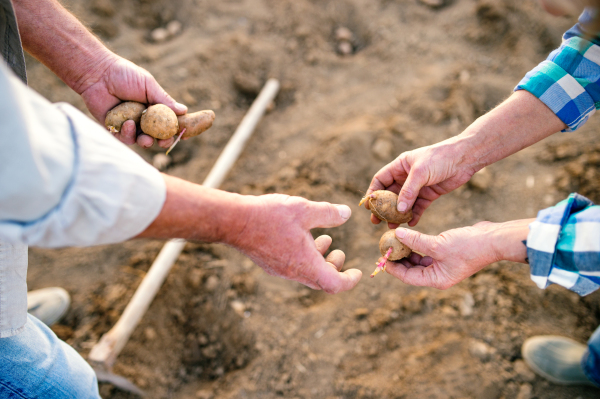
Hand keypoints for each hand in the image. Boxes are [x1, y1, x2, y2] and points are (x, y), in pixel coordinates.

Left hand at [77, 56, 186, 148]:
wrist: (97, 73)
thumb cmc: (124, 75)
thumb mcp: (148, 85)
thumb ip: (164, 100)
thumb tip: (184, 111)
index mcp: (153, 107)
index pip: (168, 122)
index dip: (175, 129)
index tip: (182, 134)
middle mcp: (143, 118)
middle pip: (157, 135)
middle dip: (163, 141)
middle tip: (164, 142)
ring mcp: (129, 124)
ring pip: (141, 140)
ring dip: (146, 141)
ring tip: (146, 138)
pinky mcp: (114, 128)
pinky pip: (125, 138)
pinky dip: (128, 134)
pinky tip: (128, 124)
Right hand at [228, 194, 362, 293]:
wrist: (233, 221)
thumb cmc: (269, 216)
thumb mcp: (304, 209)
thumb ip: (328, 213)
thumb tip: (346, 214)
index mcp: (306, 264)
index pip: (335, 284)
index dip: (350, 281)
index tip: (358, 272)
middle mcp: (293, 272)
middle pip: (321, 281)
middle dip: (335, 268)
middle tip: (340, 252)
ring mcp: (279, 270)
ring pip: (306, 273)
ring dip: (319, 259)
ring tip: (324, 239)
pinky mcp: (269, 263)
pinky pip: (293, 267)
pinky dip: (304, 256)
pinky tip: (301, 235)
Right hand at [367, 140, 475, 226]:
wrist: (464, 158)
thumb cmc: (440, 158)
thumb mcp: (420, 173)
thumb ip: (408, 191)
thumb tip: (398, 210)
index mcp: (400, 166)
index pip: (381, 180)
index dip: (373, 192)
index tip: (368, 206)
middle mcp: (406, 176)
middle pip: (390, 194)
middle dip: (383, 208)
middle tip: (376, 221)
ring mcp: (418, 186)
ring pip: (403, 203)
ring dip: (397, 215)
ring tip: (391, 227)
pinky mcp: (429, 194)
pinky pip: (418, 207)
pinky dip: (414, 215)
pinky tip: (410, 224)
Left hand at [383, 219, 530, 288]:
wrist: (493, 239)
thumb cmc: (469, 246)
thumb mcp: (438, 244)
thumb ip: (416, 241)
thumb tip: (397, 235)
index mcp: (437, 279)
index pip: (408, 277)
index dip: (393, 268)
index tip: (381, 258)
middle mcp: (439, 275)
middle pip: (412, 270)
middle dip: (399, 259)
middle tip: (385, 248)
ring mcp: (443, 265)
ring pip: (418, 260)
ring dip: (407, 251)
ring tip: (394, 241)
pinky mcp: (446, 254)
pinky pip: (426, 252)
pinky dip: (417, 245)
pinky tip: (408, 236)